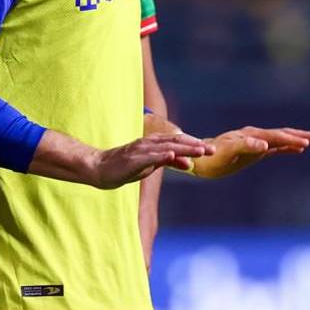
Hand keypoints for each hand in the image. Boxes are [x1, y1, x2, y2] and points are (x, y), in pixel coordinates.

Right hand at [92, 133, 212, 188]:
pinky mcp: (133, 159)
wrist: (99, 168)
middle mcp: (149, 143)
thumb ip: (168, 161)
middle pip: (175, 141)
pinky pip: (150, 156)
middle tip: (211, 150)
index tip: (209, 149)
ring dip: (184, 148)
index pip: (178, 141)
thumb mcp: (151, 165)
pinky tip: (173, 155)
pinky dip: (162, 155)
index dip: (194, 144)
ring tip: (199, 151)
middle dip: (194, 145)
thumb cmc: (125, 167)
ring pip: (166, 147)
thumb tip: (188, 162)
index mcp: (154, 143)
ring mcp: (141, 150)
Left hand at [189, 126, 309, 179]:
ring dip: (298, 138)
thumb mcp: (227, 154)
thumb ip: (245, 147)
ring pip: (281, 137)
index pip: (276, 137)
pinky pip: (275, 146)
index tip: (306, 143)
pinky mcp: (254, 149)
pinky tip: (298, 149)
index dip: (291, 140)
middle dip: (302, 135)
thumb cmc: (211, 158)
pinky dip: (288, 146)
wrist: (199, 158)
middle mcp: (255, 136)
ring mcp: (255, 141)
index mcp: (251, 136)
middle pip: (283, 134)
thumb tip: (264, 145)